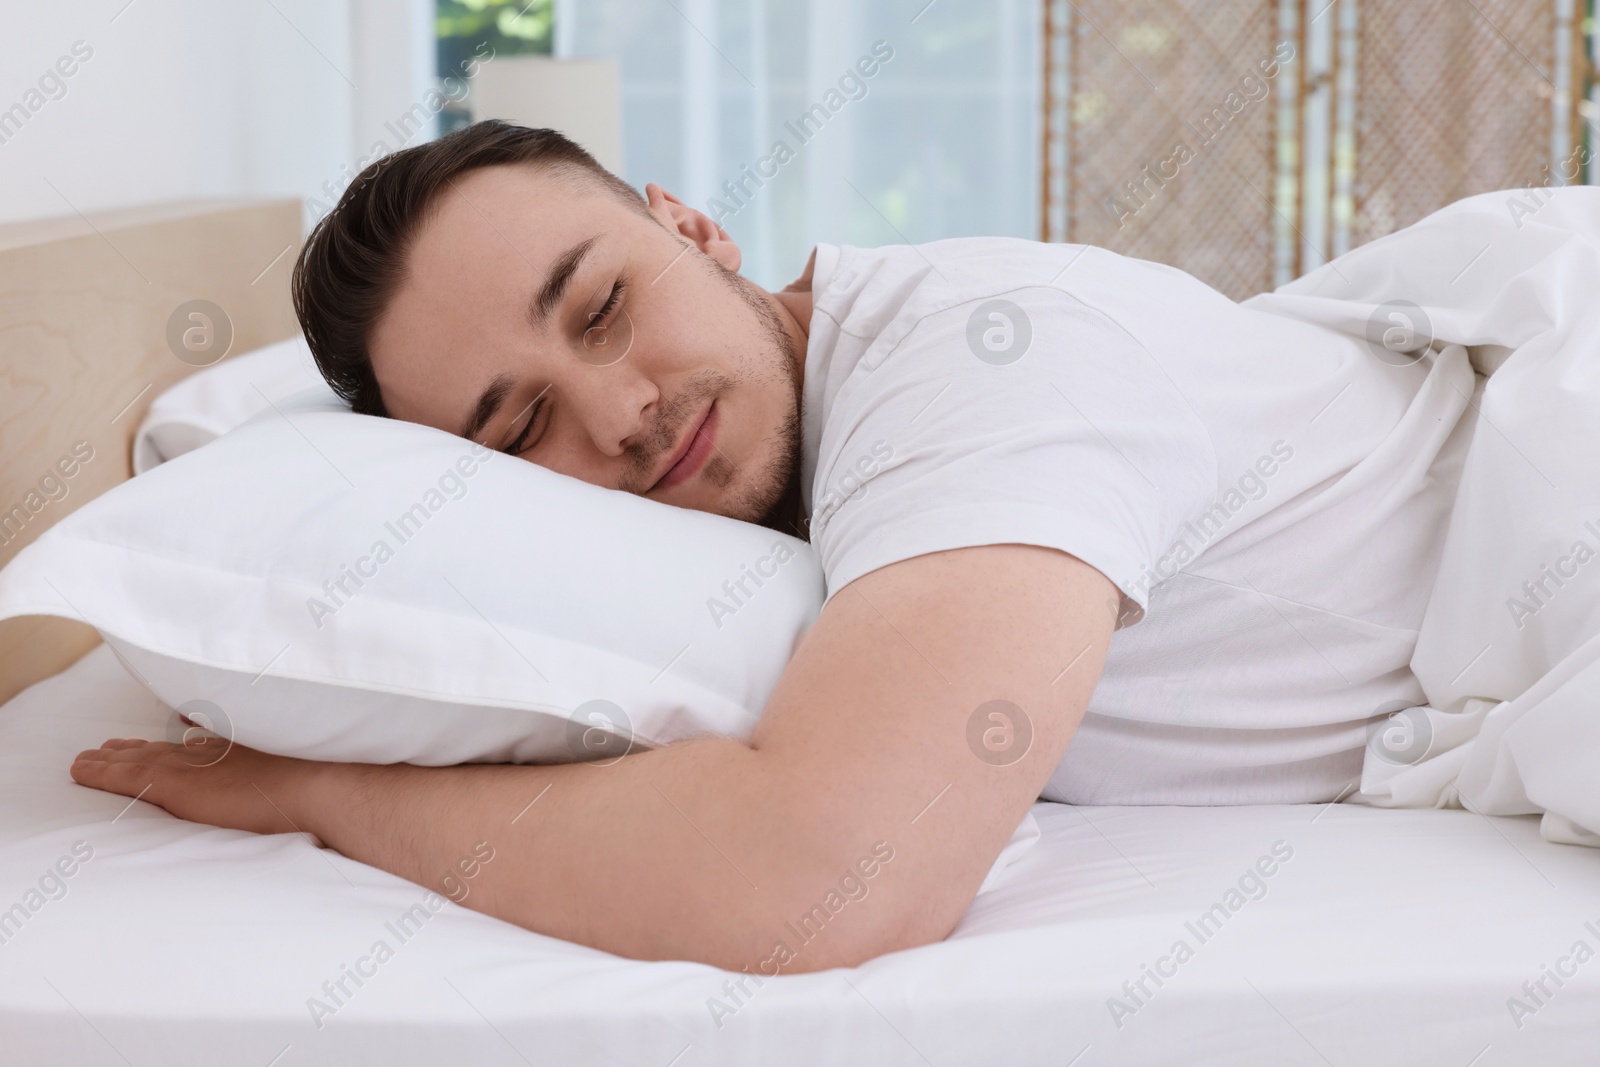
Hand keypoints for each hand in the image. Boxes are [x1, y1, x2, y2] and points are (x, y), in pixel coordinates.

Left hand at [70, 736, 320, 837]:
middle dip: (129, 748)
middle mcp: (205, 753)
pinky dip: (98, 773)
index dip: (166, 745)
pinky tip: (81, 772)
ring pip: (133, 759)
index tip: (151, 743)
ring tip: (84, 760)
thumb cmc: (310, 787)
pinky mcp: (171, 784)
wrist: (309, 788)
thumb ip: (270, 771)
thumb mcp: (288, 771)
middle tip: (105, 748)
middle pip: (156, 748)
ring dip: (106, 758)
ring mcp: (187, 766)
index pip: (188, 746)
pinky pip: (122, 777)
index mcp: (232, 751)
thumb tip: (275, 778)